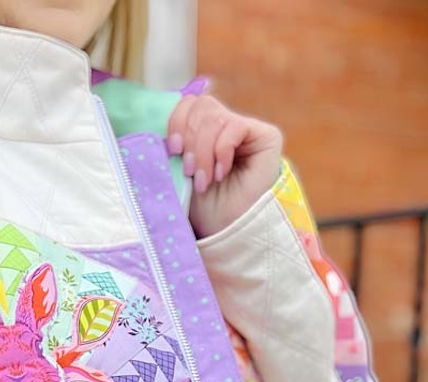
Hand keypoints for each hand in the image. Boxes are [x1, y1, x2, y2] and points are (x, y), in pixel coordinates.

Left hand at [167, 95, 283, 239]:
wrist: (226, 231)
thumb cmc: (203, 208)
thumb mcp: (181, 172)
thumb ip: (177, 143)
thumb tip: (161, 120)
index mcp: (204, 132)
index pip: (189, 104)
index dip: (178, 121)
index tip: (173, 150)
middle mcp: (226, 127)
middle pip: (202, 106)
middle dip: (191, 141)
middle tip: (190, 172)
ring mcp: (247, 130)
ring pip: (215, 117)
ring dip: (203, 152)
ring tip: (203, 180)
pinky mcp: (266, 136)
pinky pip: (234, 127)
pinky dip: (221, 151)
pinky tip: (221, 173)